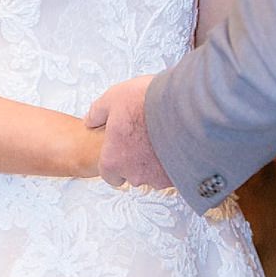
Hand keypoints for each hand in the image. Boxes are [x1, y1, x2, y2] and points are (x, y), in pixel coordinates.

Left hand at [83, 75, 173, 189]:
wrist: (184, 105)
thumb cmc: (146, 103)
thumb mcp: (113, 98)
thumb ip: (98, 113)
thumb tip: (90, 120)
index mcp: (113, 160)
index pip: (110, 175)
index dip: (117, 162)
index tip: (124, 151)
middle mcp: (135, 174)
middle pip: (134, 175)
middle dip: (140, 161)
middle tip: (147, 139)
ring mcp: (159, 178)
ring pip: (157, 175)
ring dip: (160, 161)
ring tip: (167, 138)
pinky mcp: (180, 176)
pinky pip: (176, 173)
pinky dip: (178, 162)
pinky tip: (181, 143)